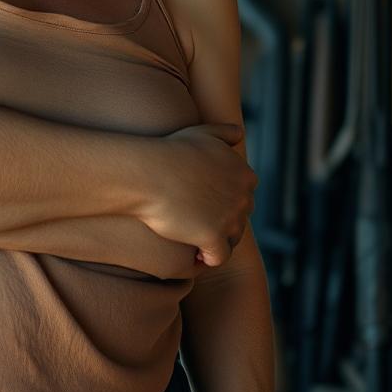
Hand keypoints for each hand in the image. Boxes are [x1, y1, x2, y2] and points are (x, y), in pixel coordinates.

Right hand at [138, 123, 256, 266]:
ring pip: (231, 240)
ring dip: (216, 242)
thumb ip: (224, 132)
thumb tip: (240, 133)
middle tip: (194, 222)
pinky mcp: (214, 237)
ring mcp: (231, 218)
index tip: (201, 203)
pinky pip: (218, 258)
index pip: (243, 196)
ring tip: (193, 239)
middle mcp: (244, 196)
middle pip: (239, 219)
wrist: (147, 172)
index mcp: (245, 173)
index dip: (222, 201)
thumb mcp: (201, 132)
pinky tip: (194, 257)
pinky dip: (208, 259)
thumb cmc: (169, 150)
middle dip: (221, 222)